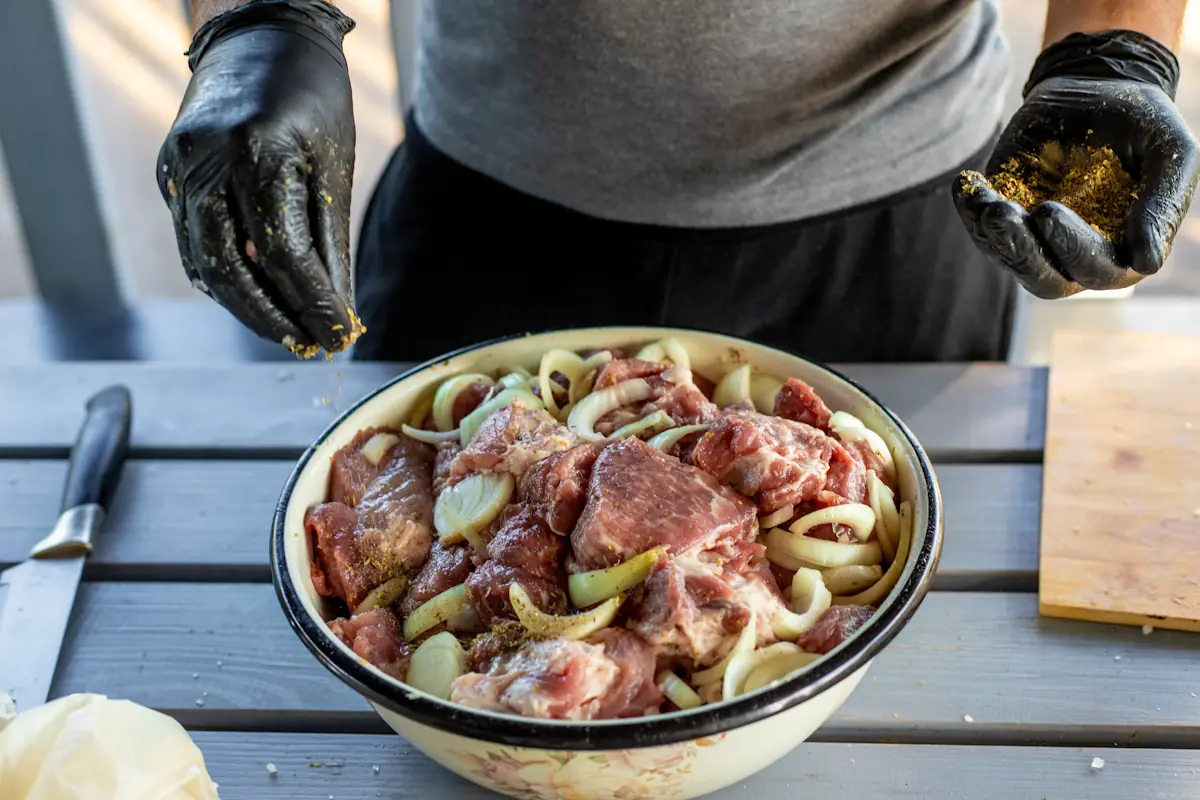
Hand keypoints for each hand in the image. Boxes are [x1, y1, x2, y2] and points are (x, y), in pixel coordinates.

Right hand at [157, 0, 360, 355]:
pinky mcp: (169, 174)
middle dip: (273, 318)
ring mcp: (179, 167)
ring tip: (289, 328)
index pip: (285, 254)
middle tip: (309, 343)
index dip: (313, 303)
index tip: (339, 335)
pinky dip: (223, 277)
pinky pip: (192, 242)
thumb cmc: (311, 98)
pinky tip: (255, 297)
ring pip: (204, 263)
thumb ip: (331, 244)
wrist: (258, 38)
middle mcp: (208, 160)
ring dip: (246, 307)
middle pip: (232, 269)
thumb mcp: (335, 164)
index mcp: (259, 151)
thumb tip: (340, 311)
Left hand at [953, 31, 1199, 298]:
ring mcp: (1035, 239)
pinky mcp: (1004, 216)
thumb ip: (1161, 206)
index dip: (1071, 248)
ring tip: (986, 201)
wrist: (1099, 87)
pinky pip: (981, 228)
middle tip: (1005, 213)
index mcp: (1123, 252)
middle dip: (1023, 252)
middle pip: (1046, 280)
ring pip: (1009, 258)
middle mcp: (1076, 256)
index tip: (1049, 210)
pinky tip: (968, 182)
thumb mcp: (1170, 155)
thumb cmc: (1144, 124)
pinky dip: (971, 209)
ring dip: (993, 235)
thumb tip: (1147, 263)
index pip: (1096, 271)